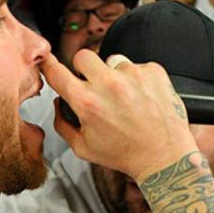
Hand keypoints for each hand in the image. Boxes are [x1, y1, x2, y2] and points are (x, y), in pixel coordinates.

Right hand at [41, 51, 196, 180]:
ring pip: (112, 61)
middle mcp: (109, 85)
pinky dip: (137, 79)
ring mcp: (132, 75)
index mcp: (87, 102)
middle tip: (93, 85)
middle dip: (84, 69)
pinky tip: (141, 97)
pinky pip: (136, 66)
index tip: (49, 61)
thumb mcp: (84, 148)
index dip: (49, 65)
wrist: (164, 156)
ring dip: (113, 75)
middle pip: (83, 56)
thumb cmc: (126, 154)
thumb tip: (58, 104)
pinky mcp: (153, 71)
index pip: (57, 72)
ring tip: (124, 98)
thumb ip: (63, 124)